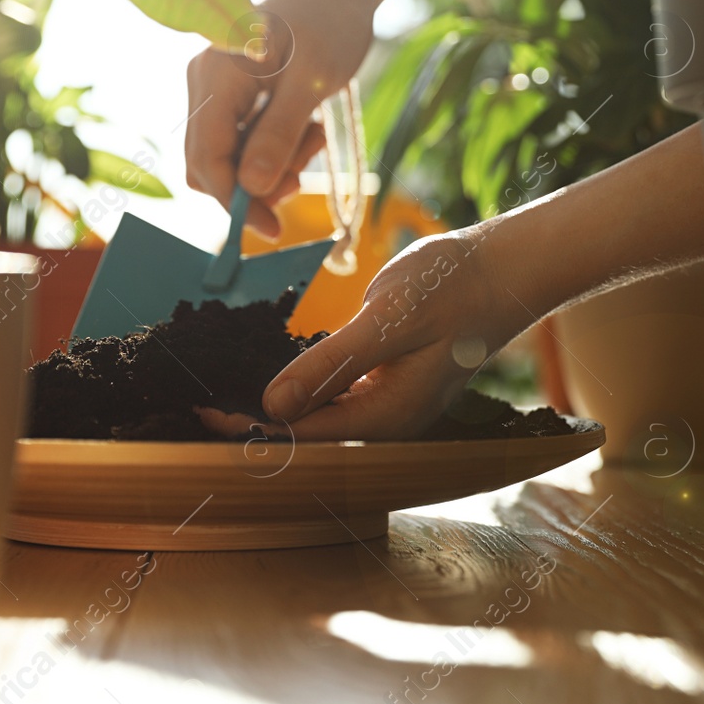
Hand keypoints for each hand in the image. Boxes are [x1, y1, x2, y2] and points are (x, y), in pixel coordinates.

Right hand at [184, 0, 385, 237]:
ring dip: (273, 163)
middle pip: (210, 162)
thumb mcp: (310, 83)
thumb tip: (252, 190)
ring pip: (231, 154)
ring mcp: (218, 87)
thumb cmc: (329, 23)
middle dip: (254, 183)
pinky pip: (245, 137)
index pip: (206, 158)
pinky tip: (309, 129)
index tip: (272, 227)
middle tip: (300, 182)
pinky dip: (276, 146)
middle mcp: (205, 83)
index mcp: (215, 76)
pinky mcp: (237, 92)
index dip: (234, 201)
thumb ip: (278, 135)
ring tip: (315, 138)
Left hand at [206, 228, 522, 439]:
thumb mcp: (388, 321)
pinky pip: (335, 391)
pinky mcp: (387, 377)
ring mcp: (389, 399)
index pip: (302, 434)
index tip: (201, 413)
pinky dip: (301, 384)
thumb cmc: (455, 289)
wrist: (504, 269)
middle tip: (199, 407)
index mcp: (389, 415)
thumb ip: (331, 365)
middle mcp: (387, 418)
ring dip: (274, 406)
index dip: (248, 426)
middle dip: (254, 422)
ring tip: (221, 395)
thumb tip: (273, 407)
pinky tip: (270, 373)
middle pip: (307, 433)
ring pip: (318, 413)